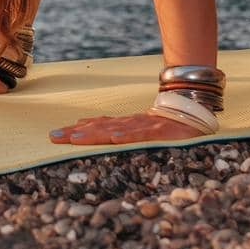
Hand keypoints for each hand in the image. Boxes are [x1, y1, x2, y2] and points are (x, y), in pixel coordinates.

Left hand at [50, 108, 207, 145]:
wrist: (195, 111)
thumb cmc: (166, 123)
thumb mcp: (139, 129)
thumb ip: (116, 128)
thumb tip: (87, 125)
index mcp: (126, 125)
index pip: (97, 127)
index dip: (76, 131)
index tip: (55, 135)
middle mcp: (131, 124)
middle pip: (100, 129)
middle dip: (76, 133)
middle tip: (54, 136)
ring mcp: (145, 127)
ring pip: (116, 131)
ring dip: (94, 133)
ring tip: (75, 137)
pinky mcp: (160, 132)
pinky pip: (142, 134)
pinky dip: (128, 135)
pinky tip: (115, 138)